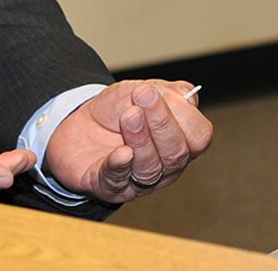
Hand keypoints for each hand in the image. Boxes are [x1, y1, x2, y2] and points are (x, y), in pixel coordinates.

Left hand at [43, 80, 211, 202]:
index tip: (158, 92)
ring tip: (128, 115)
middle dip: (161, 124)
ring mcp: (138, 180)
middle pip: (176, 154)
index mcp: (180, 140)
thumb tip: (189, 99)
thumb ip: (171, 93)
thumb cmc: (117, 109)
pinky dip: (120, 166)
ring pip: (150, 169)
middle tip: (143, 98)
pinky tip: (122, 153)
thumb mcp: (144, 90)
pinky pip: (117, 181)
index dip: (184, 116)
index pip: (199, 136)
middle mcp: (165, 166)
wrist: (78, 124)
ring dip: (140, 139)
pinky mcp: (109, 187)